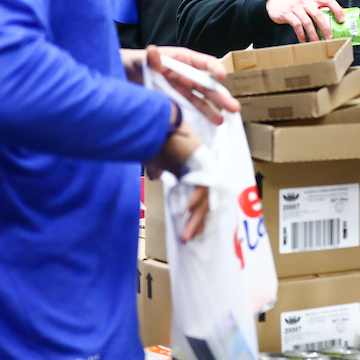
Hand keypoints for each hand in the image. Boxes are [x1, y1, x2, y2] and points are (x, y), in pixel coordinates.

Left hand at [122, 46, 237, 124]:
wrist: (118, 78)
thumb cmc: (130, 63)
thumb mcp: (138, 60)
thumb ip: (148, 59)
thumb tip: (152, 50)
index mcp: (180, 59)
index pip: (201, 63)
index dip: (213, 68)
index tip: (222, 76)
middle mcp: (184, 74)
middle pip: (205, 84)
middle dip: (220, 95)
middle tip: (234, 107)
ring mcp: (180, 89)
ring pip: (200, 99)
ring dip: (213, 109)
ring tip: (224, 120)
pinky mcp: (174, 102)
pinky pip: (190, 109)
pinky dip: (200, 116)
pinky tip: (210, 124)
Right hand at [145, 117, 209, 241]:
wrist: (158, 119)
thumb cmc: (156, 136)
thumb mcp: (155, 159)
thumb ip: (157, 168)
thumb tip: (156, 177)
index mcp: (192, 169)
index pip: (198, 198)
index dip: (196, 215)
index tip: (190, 232)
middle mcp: (201, 168)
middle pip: (205, 201)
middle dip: (197, 223)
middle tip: (188, 240)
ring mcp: (202, 165)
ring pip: (204, 197)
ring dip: (195, 218)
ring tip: (186, 235)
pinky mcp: (199, 161)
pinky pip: (200, 185)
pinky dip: (193, 199)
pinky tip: (185, 211)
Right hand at [266, 0, 344, 42]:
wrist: (273, 1)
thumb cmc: (293, 2)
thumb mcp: (305, 0)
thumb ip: (316, 7)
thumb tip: (331, 21)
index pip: (328, 0)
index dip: (337, 10)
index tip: (342, 20)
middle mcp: (304, 1)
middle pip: (318, 15)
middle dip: (325, 28)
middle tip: (330, 38)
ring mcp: (295, 7)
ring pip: (307, 22)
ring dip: (313, 34)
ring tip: (317, 42)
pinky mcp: (286, 14)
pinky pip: (296, 26)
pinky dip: (301, 35)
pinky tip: (304, 40)